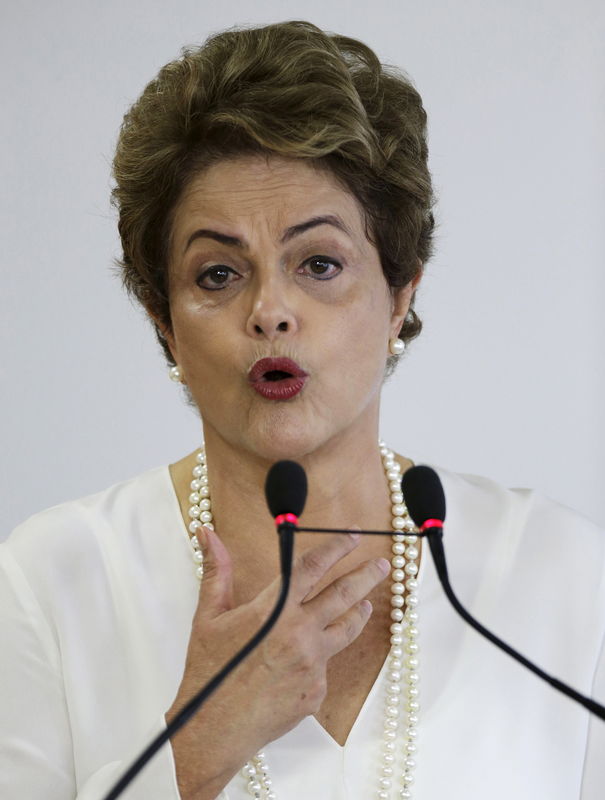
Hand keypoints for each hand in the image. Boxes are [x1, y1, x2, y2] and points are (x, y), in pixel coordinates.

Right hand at [166, 525, 388, 797]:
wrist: (213, 730)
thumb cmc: (208, 672)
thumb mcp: (208, 617)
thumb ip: (217, 571)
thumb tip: (208, 534)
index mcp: (274, 610)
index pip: (313, 567)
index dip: (336, 547)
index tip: (354, 535)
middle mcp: (299, 633)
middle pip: (344, 595)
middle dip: (366, 575)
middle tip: (383, 565)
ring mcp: (312, 663)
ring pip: (346, 630)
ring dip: (359, 612)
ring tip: (366, 603)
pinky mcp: (317, 690)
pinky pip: (325, 665)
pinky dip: (320, 656)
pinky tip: (307, 658)